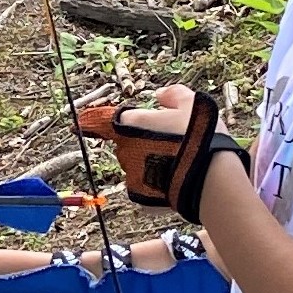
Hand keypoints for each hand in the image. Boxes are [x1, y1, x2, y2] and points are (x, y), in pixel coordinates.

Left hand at [77, 85, 237, 221]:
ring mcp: (132, 175)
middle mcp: (125, 150)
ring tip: (177, 162)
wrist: (212, 180)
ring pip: (135, 165)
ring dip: (148, 162)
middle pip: (125, 142)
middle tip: (168, 141)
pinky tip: (175, 180)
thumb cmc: (200, 138)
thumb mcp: (193, 104)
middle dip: (140, 140)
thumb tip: (160, 95)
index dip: (92, 118)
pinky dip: (154, 184)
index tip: (80, 121)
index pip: (104, 118)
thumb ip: (173, 95)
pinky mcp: (141, 197)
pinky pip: (144, 187)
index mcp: (132, 123)